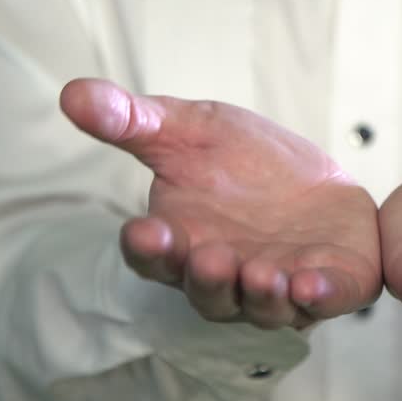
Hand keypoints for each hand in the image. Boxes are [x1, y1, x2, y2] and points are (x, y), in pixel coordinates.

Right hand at [60, 78, 380, 329]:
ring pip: (262, 307)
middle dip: (206, 278)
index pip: (153, 258)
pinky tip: (312, 281)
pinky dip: (317, 295)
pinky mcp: (330, 286)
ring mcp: (278, 287)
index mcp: (182, 244)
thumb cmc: (245, 162)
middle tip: (208, 255)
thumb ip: (133, 120)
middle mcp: (226, 276)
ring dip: (260, 295)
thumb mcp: (190, 129)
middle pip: (206, 293)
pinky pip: (323, 301)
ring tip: (262, 273)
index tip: (143, 230)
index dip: (147, 249)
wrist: (318, 180)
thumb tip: (70, 93)